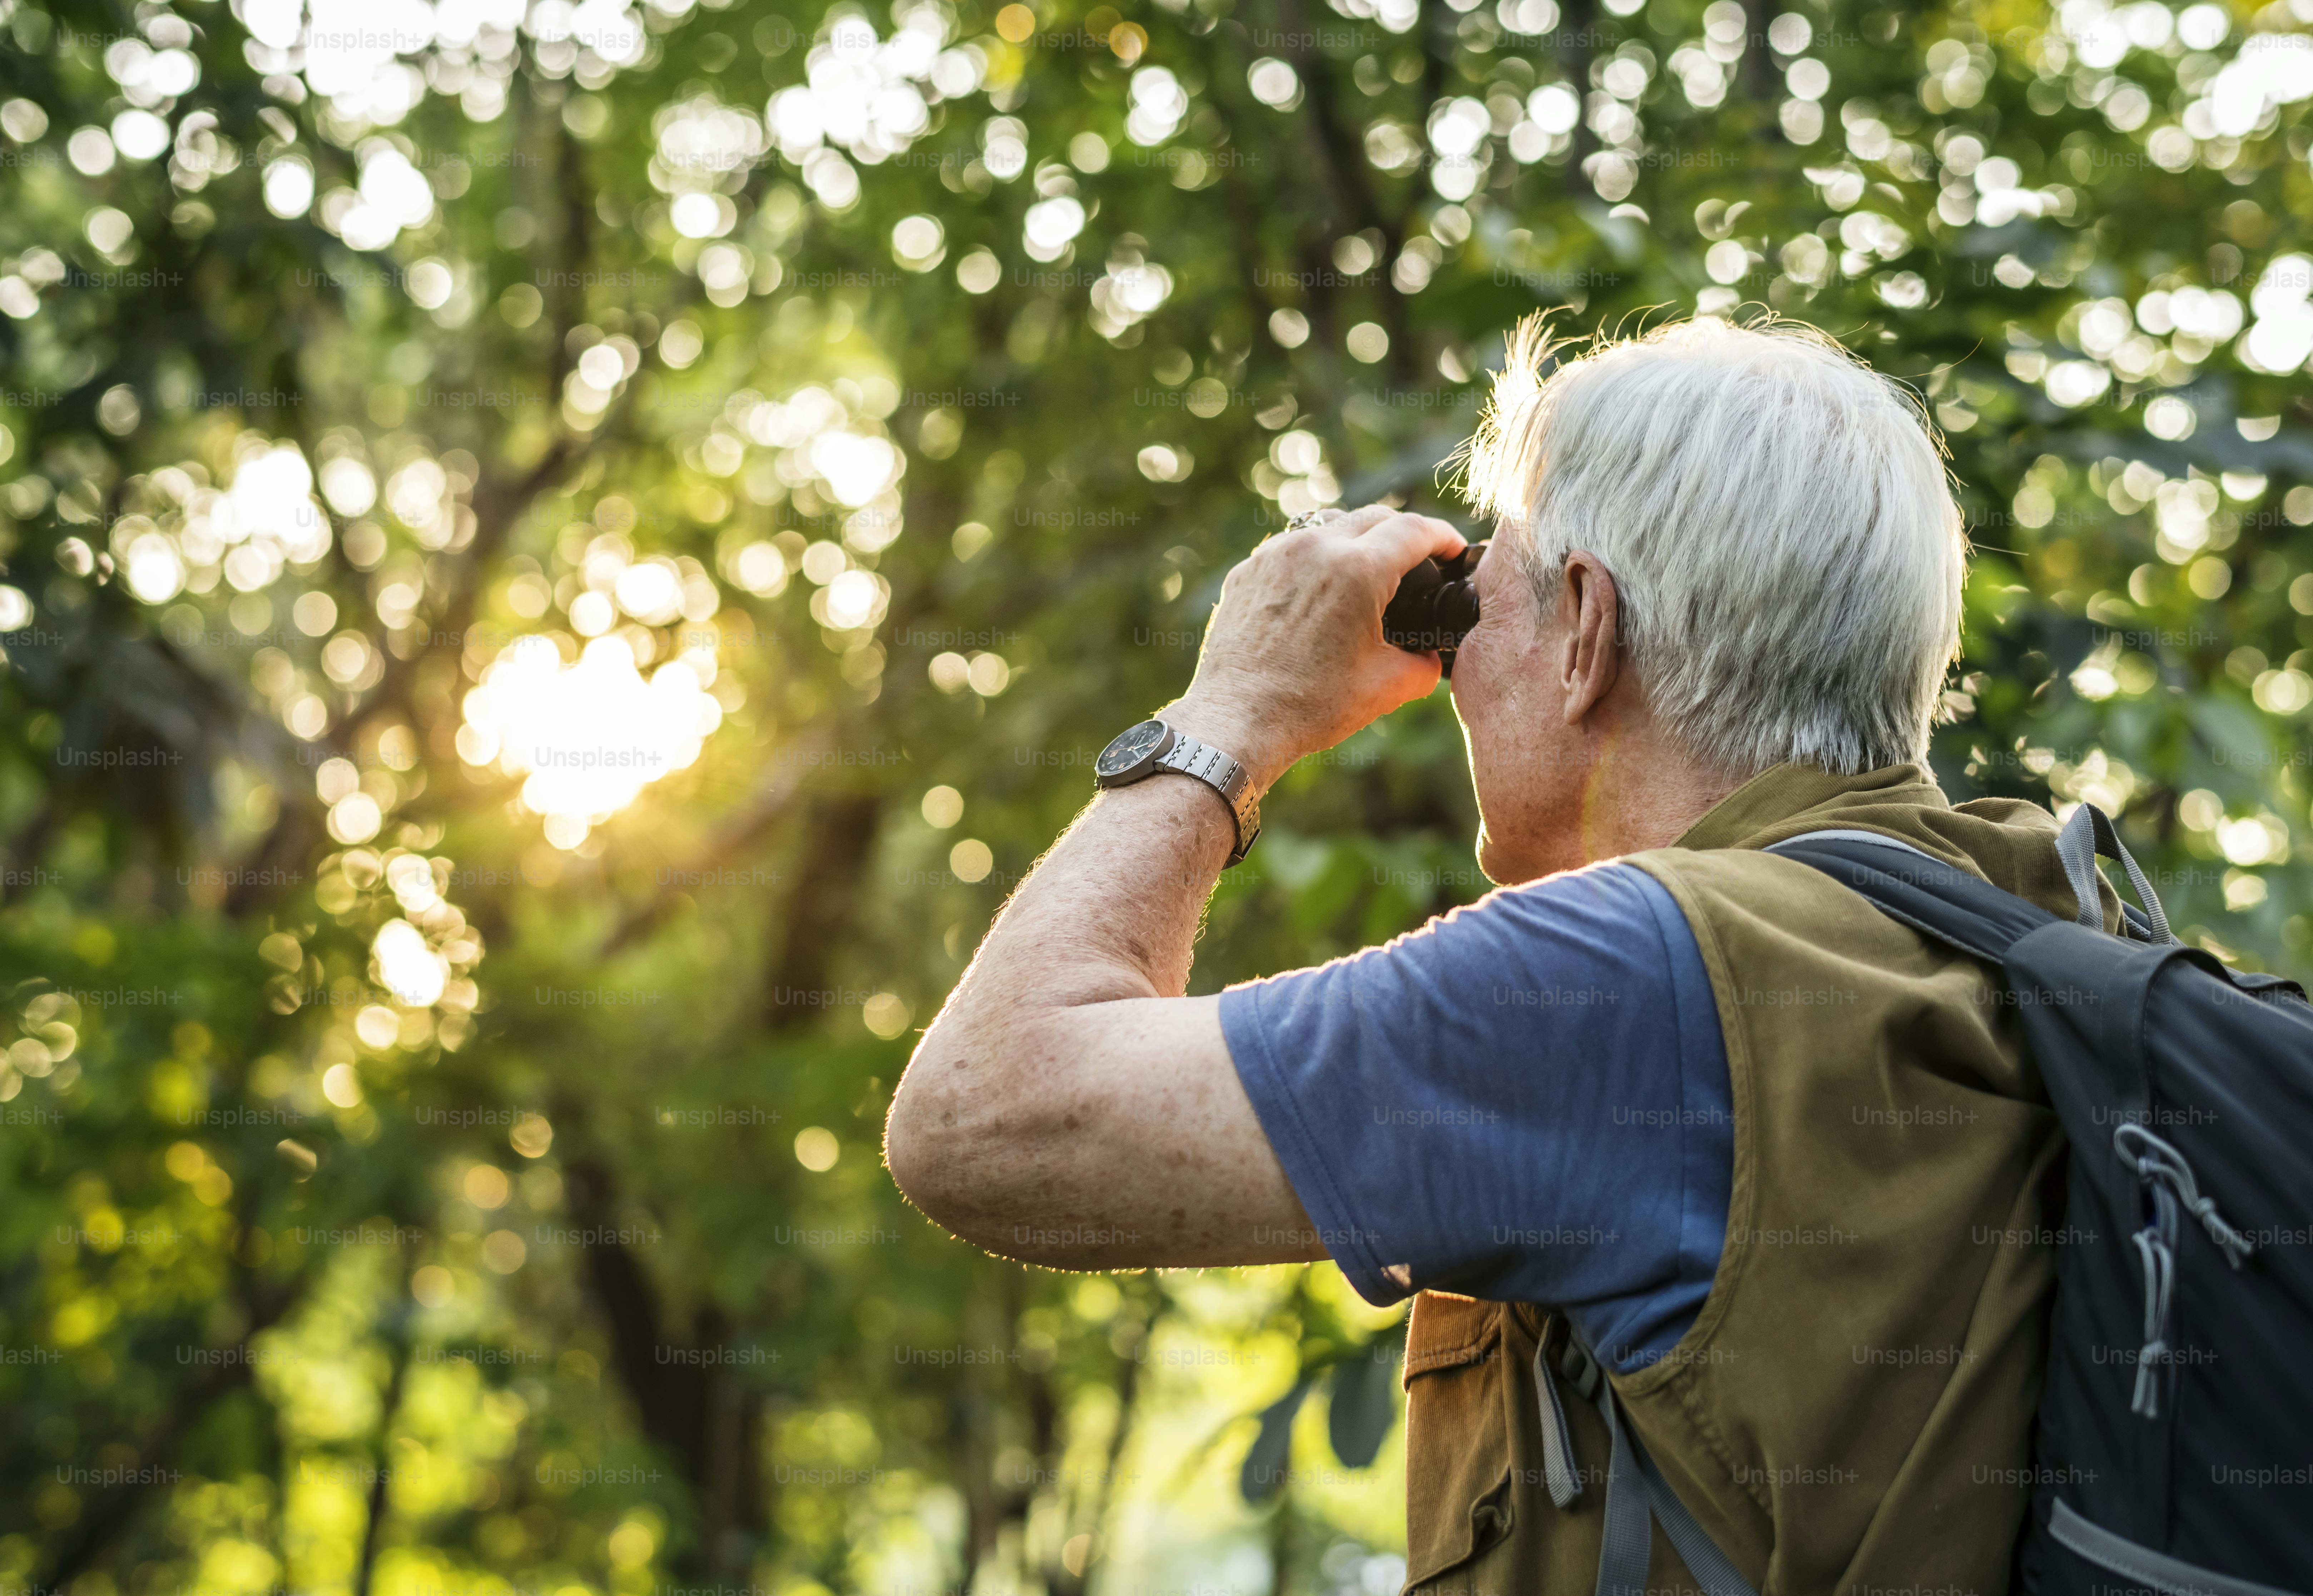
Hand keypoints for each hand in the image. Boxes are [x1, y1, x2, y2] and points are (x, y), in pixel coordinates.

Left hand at [1162, 506, 1465, 791]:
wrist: (1237, 720)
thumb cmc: (1311, 706)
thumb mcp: (1386, 687)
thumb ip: (1423, 665)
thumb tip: (1429, 657)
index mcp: (1358, 570)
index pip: (1414, 530)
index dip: (1443, 536)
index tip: (1453, 548)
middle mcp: (1315, 548)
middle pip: (1374, 517)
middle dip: (1404, 532)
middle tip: (1418, 558)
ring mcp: (1275, 555)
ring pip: (1328, 525)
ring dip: (1356, 538)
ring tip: (1368, 568)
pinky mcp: (1247, 571)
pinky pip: (1291, 548)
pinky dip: (1315, 558)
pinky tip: (1320, 589)